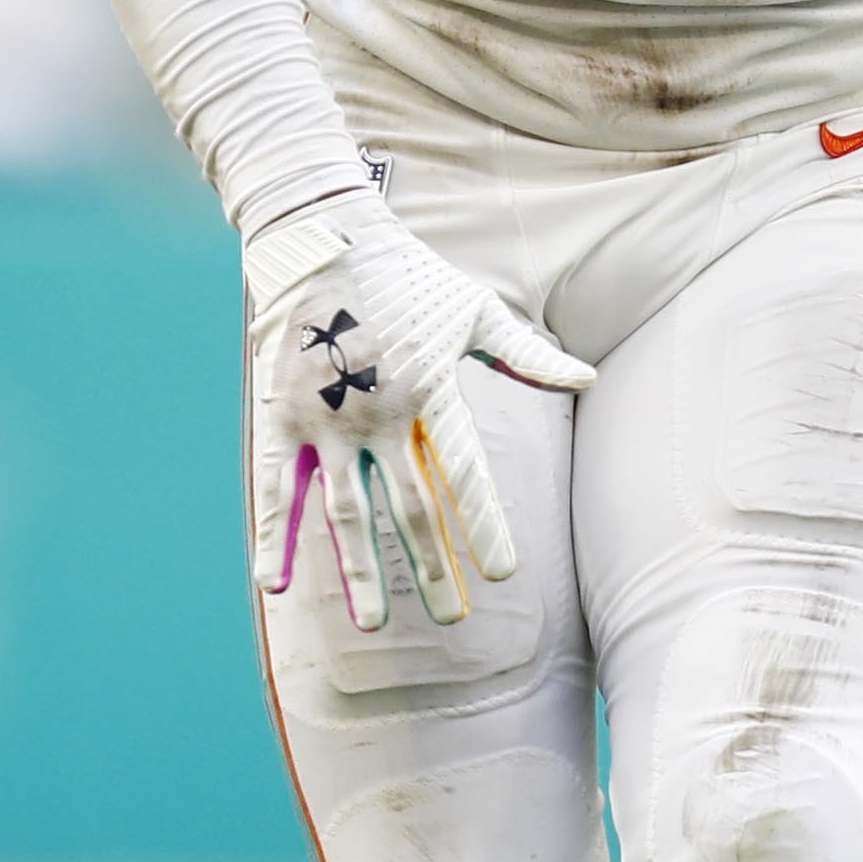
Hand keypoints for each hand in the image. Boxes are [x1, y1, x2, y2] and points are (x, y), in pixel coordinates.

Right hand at [248, 190, 592, 630]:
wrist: (323, 236)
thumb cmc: (409, 276)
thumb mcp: (475, 311)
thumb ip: (527, 355)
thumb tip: (588, 378)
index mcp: (431, 392)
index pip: (465, 473)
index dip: (482, 525)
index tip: (501, 574)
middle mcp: (380, 414)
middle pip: (409, 507)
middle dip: (431, 567)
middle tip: (452, 620)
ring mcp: (325, 418)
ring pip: (345, 511)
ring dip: (359, 571)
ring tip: (371, 625)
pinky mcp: (281, 415)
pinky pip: (277, 486)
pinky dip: (274, 535)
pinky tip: (275, 585)